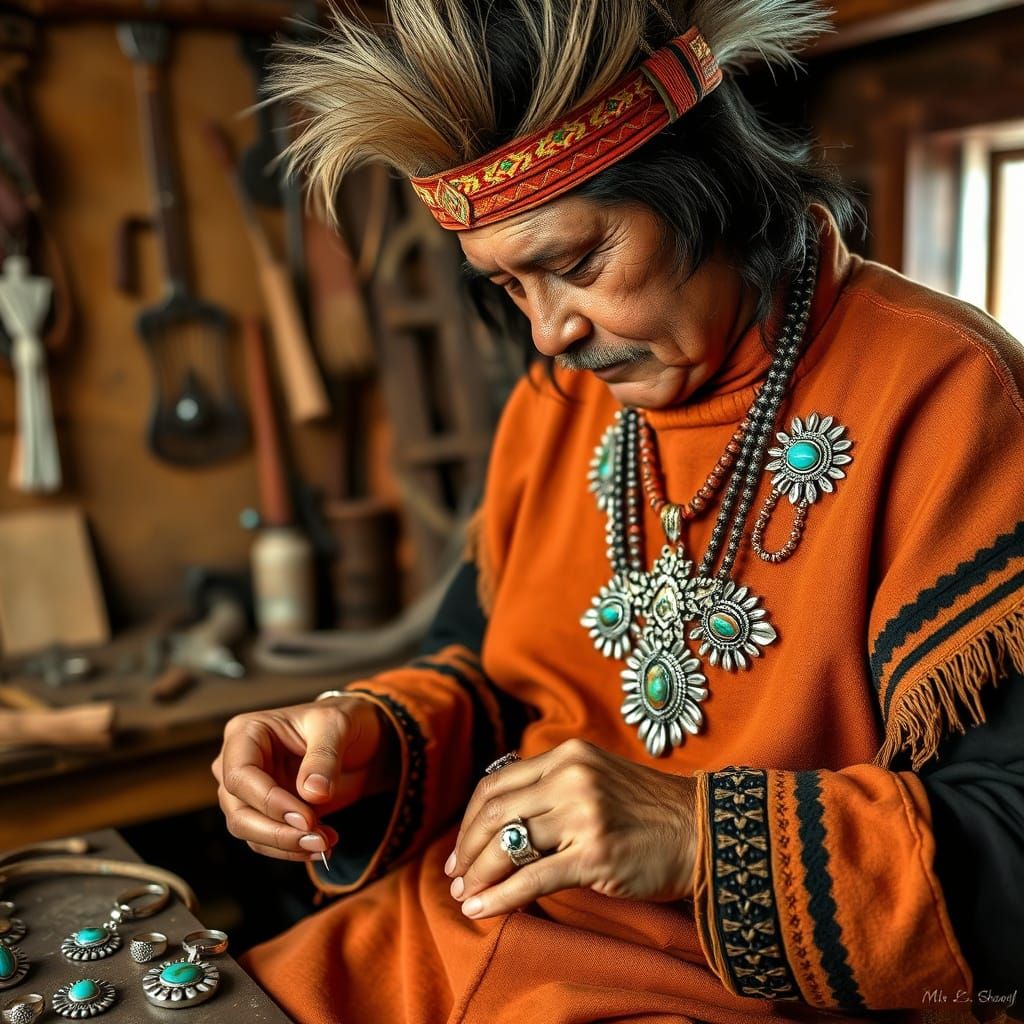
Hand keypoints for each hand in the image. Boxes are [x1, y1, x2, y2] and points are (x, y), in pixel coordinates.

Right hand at [211, 695, 399, 861]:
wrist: (359, 740)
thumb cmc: (342, 721)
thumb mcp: (338, 725)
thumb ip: (324, 757)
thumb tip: (313, 794)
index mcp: (246, 732)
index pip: (240, 775)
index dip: (268, 801)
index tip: (306, 818)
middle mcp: (238, 763)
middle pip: (238, 811)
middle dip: (277, 831)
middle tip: (317, 839)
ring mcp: (250, 791)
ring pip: (249, 831)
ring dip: (286, 845)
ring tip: (325, 843)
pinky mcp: (266, 813)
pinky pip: (267, 840)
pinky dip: (292, 848)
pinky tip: (323, 844)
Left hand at [444, 738, 696, 918]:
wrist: (703, 831)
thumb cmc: (647, 812)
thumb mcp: (596, 778)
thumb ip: (553, 787)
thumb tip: (499, 819)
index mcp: (568, 755)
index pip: (497, 783)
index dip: (470, 818)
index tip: (460, 847)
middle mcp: (571, 777)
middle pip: (494, 812)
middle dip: (465, 848)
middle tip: (454, 875)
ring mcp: (583, 814)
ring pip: (507, 844)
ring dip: (477, 874)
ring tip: (465, 895)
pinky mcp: (594, 853)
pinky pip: (532, 878)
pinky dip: (499, 897)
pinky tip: (481, 910)